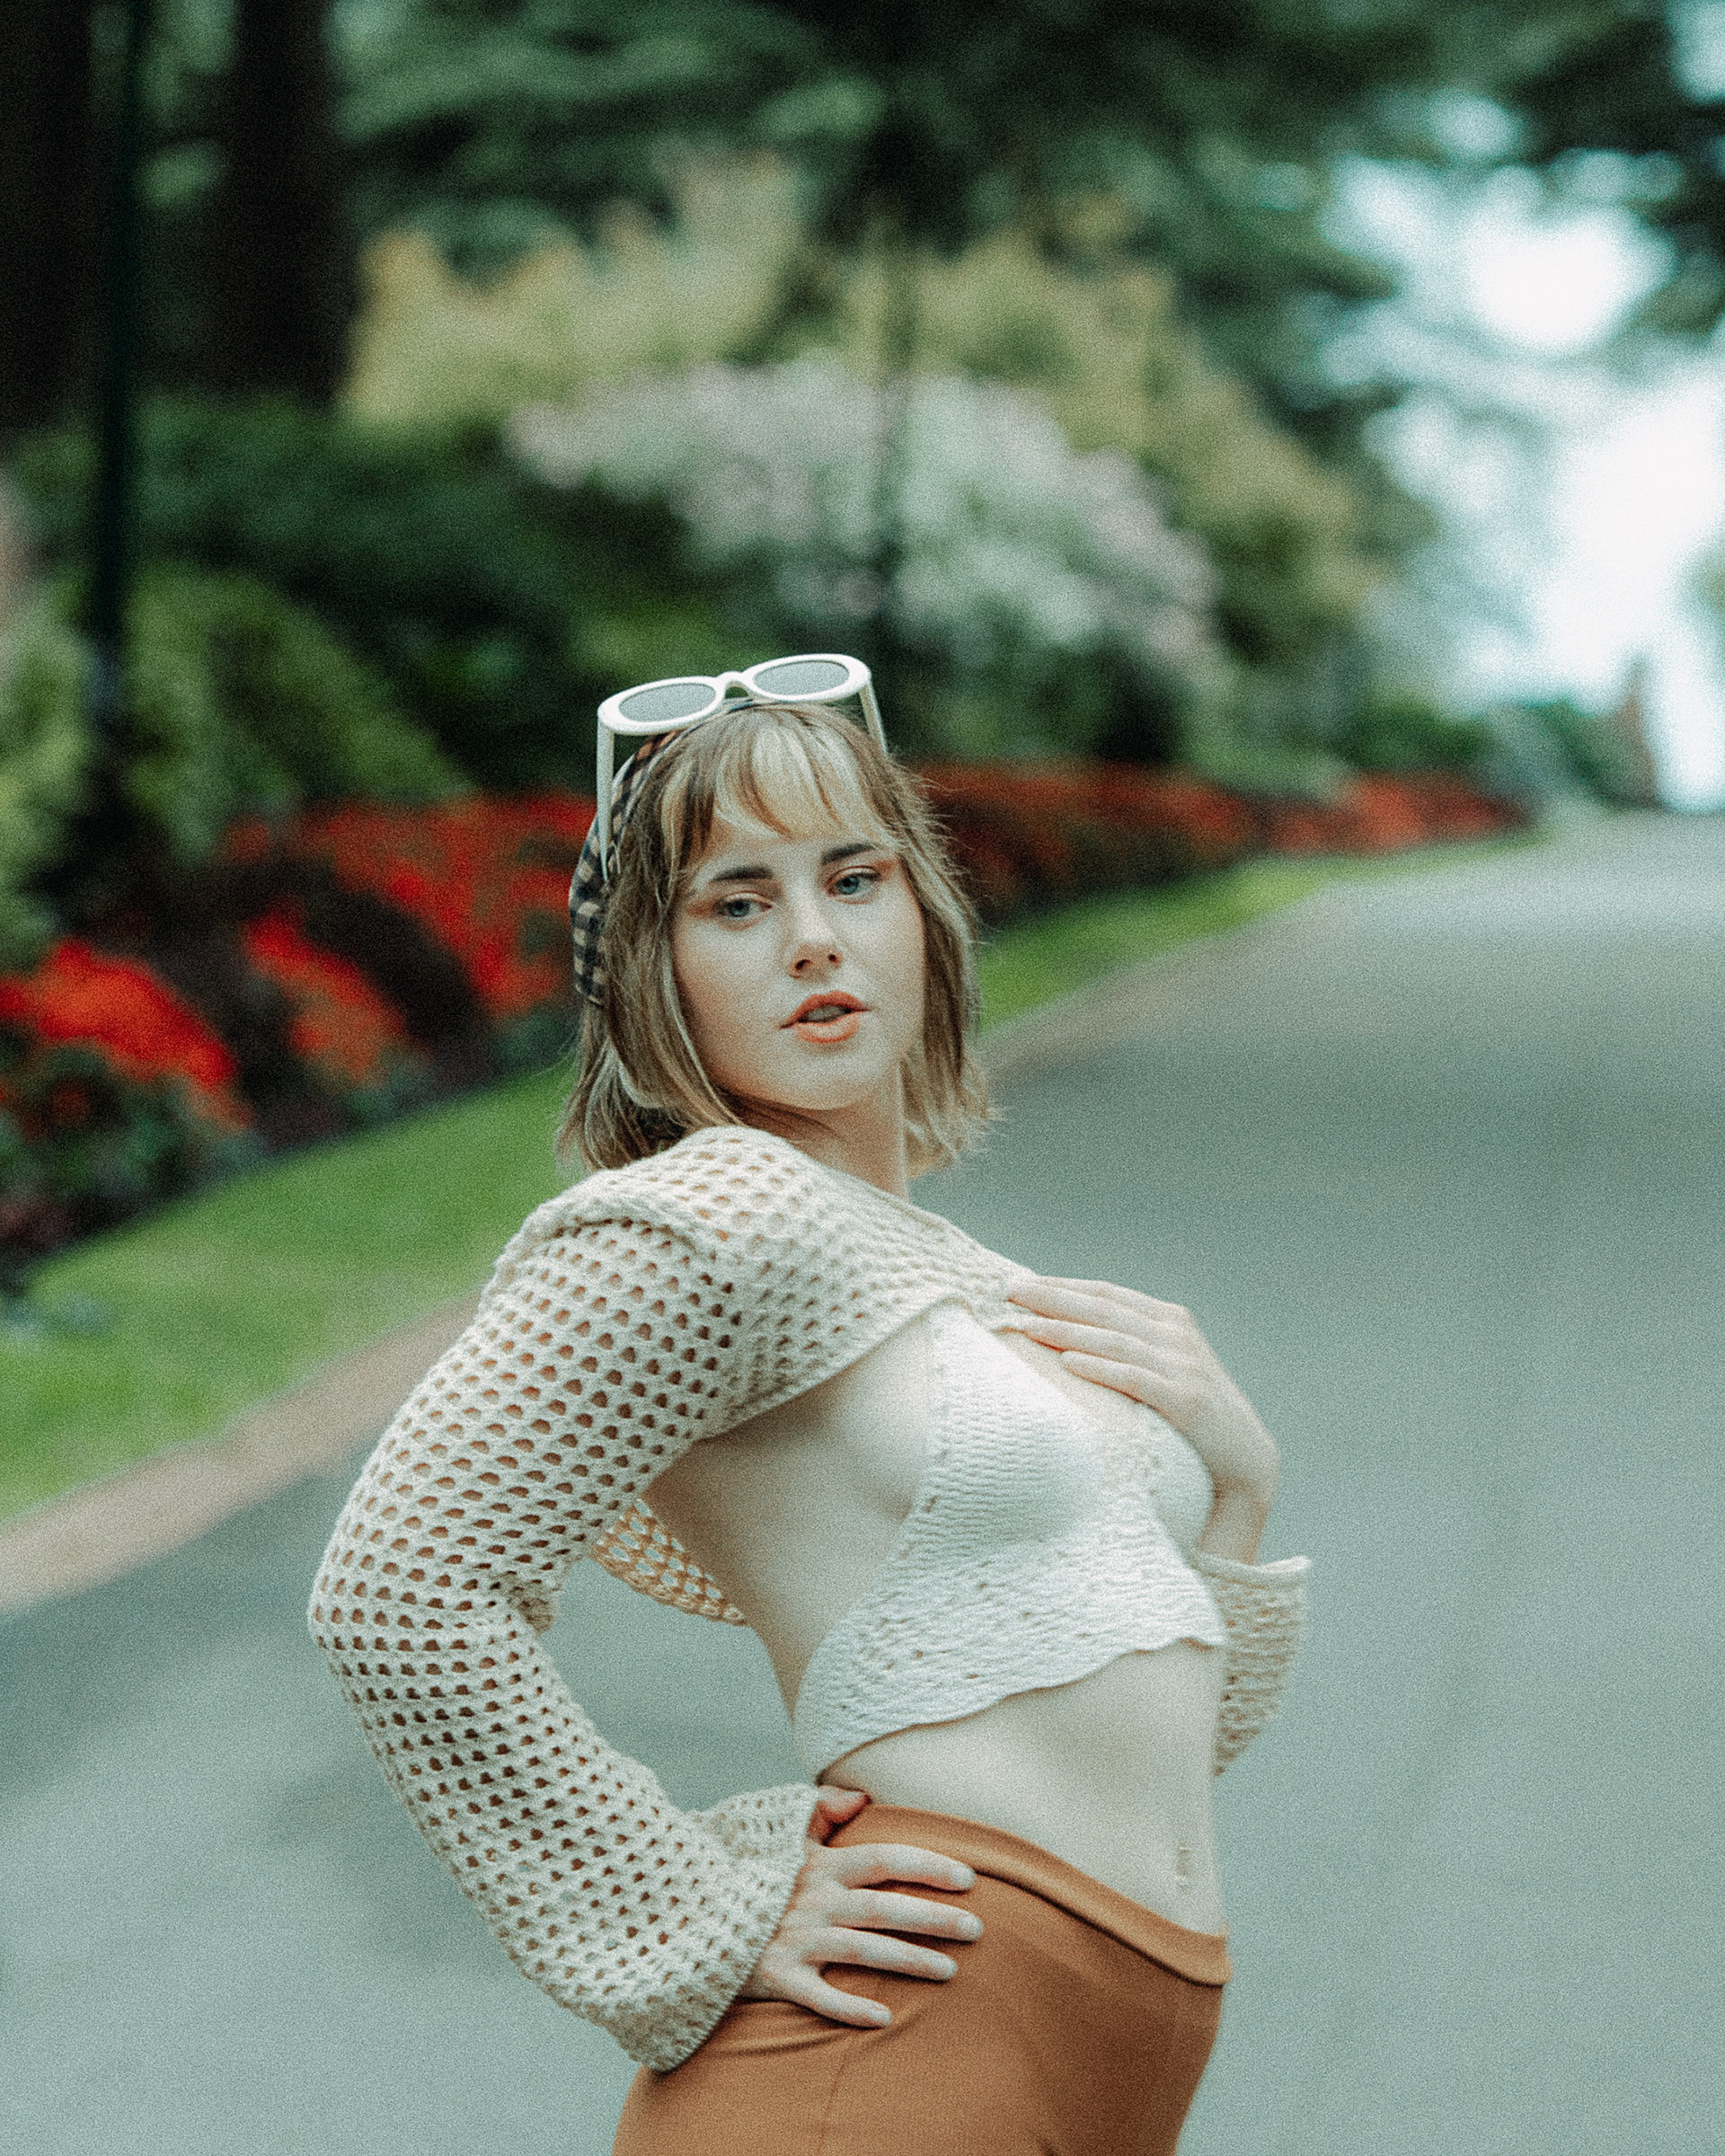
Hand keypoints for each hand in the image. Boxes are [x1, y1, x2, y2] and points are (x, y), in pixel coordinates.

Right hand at [739, 1787, 983, 2027]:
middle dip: (934, 1918)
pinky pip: (819, 1997)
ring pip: (863, 1950)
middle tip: (978, 1929)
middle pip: (885, 1907)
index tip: (968, 1878)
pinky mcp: (776, 1978)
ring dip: (909, 1961)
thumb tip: (864, 1797)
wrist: (690, 1910)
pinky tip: (885, 2018)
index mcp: (820, 1865)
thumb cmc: (747, 1870)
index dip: (928, 1866)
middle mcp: (813, 1901)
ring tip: (950, 1971)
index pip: (885, 1859)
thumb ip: (822, 1808)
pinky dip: (850, 2007)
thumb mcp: (779, 1830)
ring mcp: (795, 1940)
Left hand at [1006, 1276, 1278, 1508]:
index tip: (1018, 1283)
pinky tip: (1068, 1363)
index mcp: (1170, 1320)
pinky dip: (1101, 1368)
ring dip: (1068, 1332)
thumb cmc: (1189, 1415)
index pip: (1106, 1294)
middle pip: (1105, 1311)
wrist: (1244, 1460)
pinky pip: (1135, 1379)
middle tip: (1009, 1293)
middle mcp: (1177, 1336)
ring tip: (1027, 1328)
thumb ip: (1128, 1345)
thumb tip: (1064, 1332)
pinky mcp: (1188, 1402)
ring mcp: (1185, 1367)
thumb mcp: (1162, 1369)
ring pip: (1115, 1341)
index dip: (1062, 1285)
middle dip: (1054, 1299)